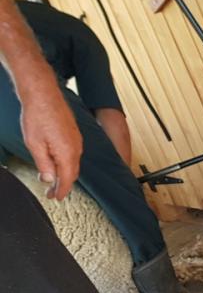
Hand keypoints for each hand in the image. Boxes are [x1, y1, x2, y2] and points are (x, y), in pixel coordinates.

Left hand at [20, 82, 81, 199]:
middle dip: (63, 184)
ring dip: (63, 173)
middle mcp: (76, 148)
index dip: (61, 191)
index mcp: (67, 153)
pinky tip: (55, 161)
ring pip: (72, 163)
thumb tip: (50, 180)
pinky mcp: (74, 134)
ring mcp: (77, 141)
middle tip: (51, 193)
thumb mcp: (35, 144)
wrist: (43, 95)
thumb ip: (44, 165)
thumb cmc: (37, 117)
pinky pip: (72, 154)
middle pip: (72, 173)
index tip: (55, 198)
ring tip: (51, 178)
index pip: (67, 179)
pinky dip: (65, 162)